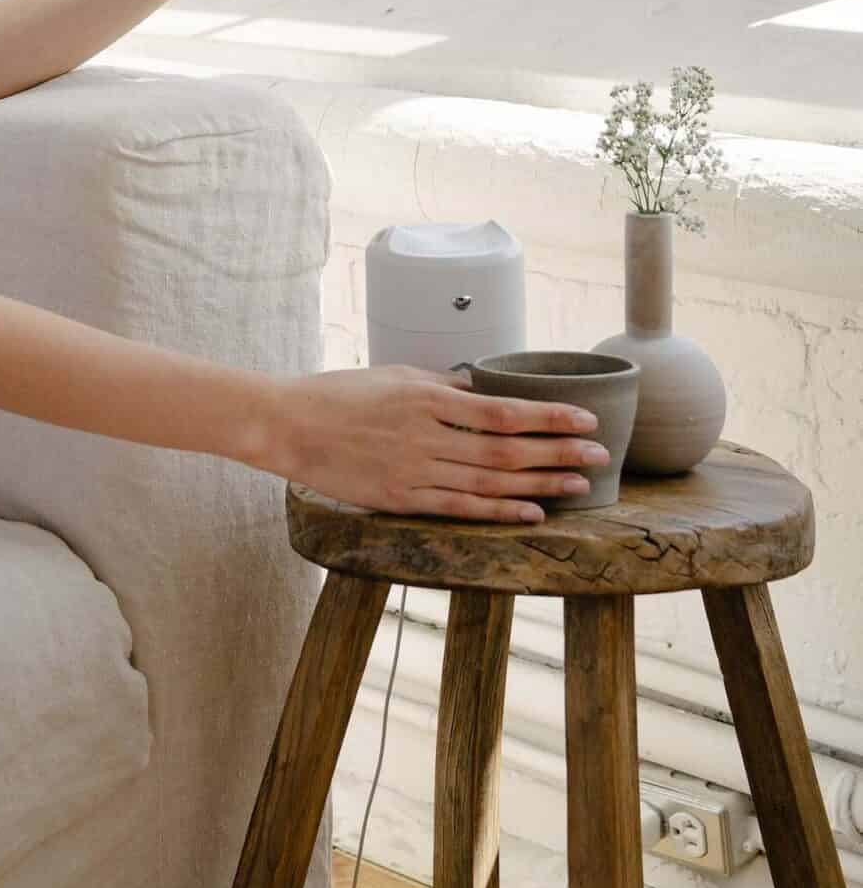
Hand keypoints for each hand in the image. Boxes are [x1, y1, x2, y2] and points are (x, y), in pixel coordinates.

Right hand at [247, 364, 609, 521]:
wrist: (287, 426)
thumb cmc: (337, 394)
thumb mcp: (392, 376)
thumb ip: (439, 385)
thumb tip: (479, 388)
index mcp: (427, 399)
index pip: (503, 411)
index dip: (549, 416)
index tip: (585, 417)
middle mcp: (427, 436)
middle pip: (508, 450)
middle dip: (559, 452)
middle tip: (599, 455)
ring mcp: (415, 471)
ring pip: (492, 481)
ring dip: (541, 484)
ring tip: (579, 484)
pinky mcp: (402, 499)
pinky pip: (461, 507)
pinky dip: (500, 511)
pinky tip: (533, 511)